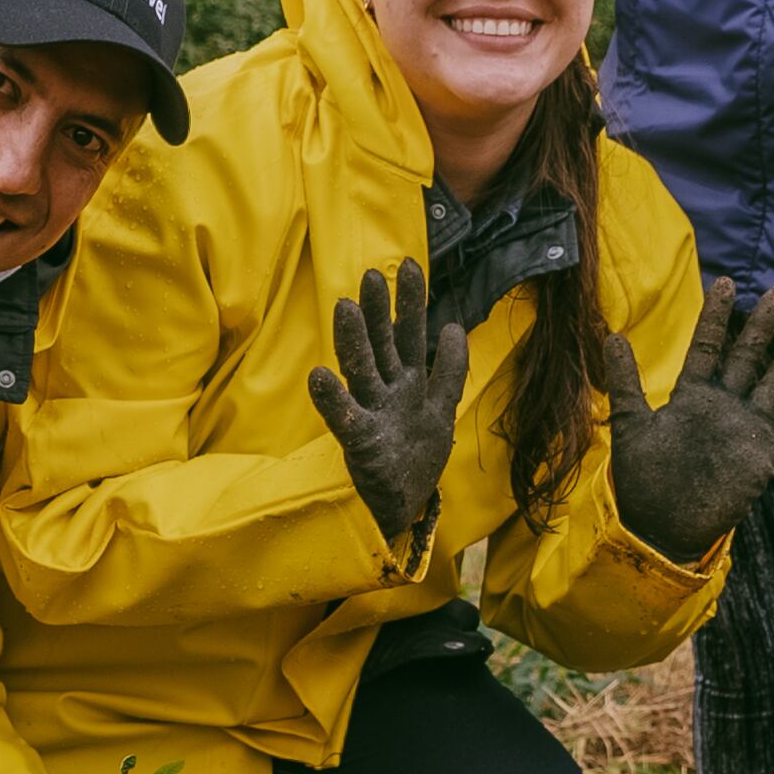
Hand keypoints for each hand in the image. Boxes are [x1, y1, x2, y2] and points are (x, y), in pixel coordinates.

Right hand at [306, 260, 467, 546]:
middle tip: (370, 276)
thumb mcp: (441, 409)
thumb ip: (448, 370)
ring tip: (346, 308)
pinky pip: (345, 419)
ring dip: (353, 341)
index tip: (410, 265)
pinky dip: (333, 399)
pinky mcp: (361, 444)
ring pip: (361, 371)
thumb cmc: (416, 457)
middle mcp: (386, 392)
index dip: (411, 303)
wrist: (403, 507)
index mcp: (407, 383)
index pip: (408, 334)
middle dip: (377, 312)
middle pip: (381, 344)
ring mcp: (371, 414)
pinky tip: (320, 376)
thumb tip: (453, 326)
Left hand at [599, 281, 773, 558]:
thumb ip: (625, 382)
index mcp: (692, 395)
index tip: (727, 282)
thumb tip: (612, 335)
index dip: (717, 316)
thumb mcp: (630, 426)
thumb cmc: (644, 480)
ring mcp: (746, 429)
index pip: (708, 345)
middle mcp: (723, 405)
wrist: (661, 528)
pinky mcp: (764, 457)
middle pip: (747, 355)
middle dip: (763, 325)